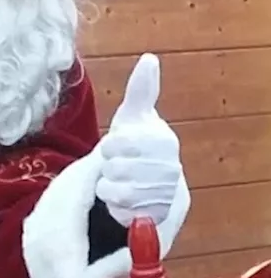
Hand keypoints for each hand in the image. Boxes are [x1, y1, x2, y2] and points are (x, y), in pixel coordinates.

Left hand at [96, 53, 181, 227]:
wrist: (146, 185)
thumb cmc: (135, 146)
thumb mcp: (133, 118)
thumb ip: (141, 91)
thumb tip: (149, 59)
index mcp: (164, 140)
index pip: (118, 143)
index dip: (110, 146)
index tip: (115, 147)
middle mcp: (170, 168)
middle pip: (115, 168)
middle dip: (108, 168)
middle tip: (118, 167)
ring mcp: (164, 195)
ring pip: (116, 191)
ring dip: (109, 187)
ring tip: (119, 182)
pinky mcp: (155, 218)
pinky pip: (121, 212)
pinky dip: (114, 207)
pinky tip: (122, 202)